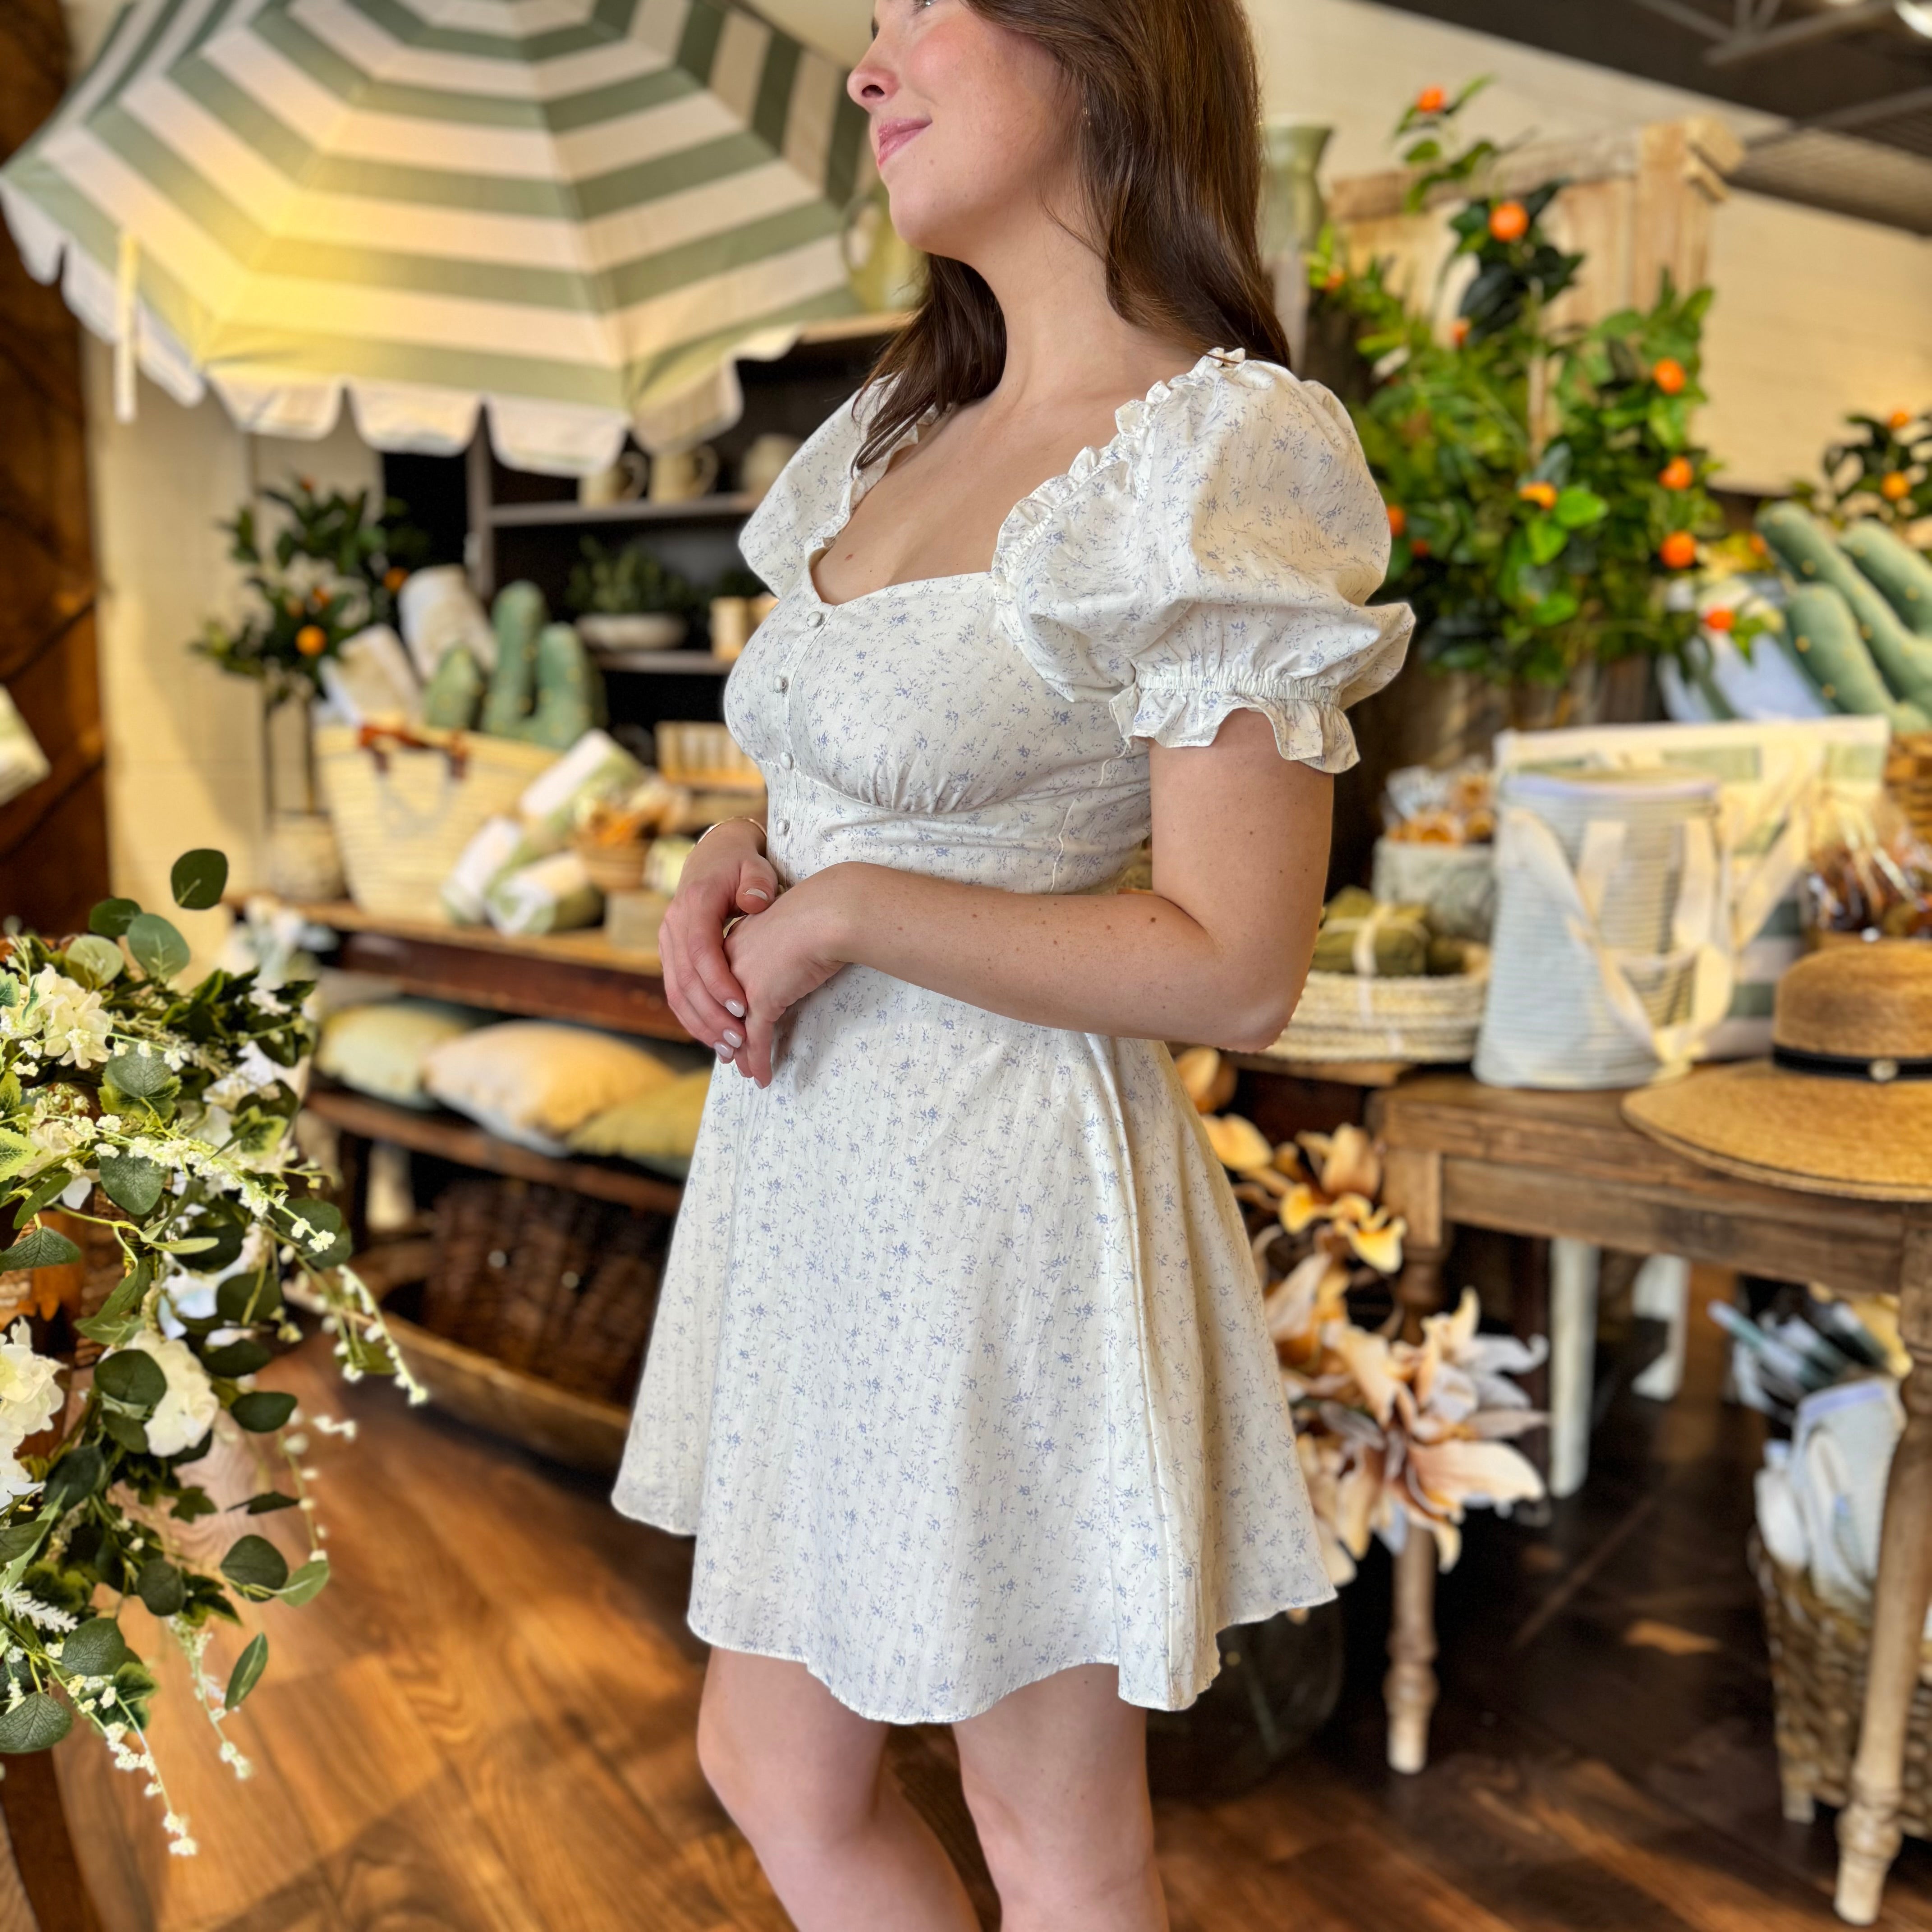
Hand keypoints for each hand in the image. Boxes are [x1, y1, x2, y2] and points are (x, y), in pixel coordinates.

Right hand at [659, 820, 778, 1061]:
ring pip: (676, 991)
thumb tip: (754, 902)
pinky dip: (692, 1017)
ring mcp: (667, 940)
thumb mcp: (755, 866)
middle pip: (685, 979)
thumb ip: (758, 883)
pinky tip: (713, 1037)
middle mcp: (673, 923)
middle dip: (712, 1014)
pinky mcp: (670, 954)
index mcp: (695, 902)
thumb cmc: (742, 865)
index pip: (701, 950)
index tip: (744, 1008)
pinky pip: (676, 992)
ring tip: (729, 1049)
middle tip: (740, 1040)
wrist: (714, 856)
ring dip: (701, 1023)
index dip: (720, 982)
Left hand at [722, 869, 852, 1085]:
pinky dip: (759, 1062)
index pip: (719, 982)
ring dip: (742, 1055)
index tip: (728, 1022)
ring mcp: (741, 983)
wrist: (830, 911)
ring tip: (747, 1072)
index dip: (721, 1007)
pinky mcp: (761, 1000)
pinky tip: (763, 1077)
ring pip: (734, 1029)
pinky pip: (756, 1040)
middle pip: (719, 1009)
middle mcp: (730, 963)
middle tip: (730, 1055)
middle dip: (724, 1036)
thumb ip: (777, 943)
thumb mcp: (789, 926)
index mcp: (734, 941)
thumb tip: (786, 954)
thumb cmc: (821, 912)